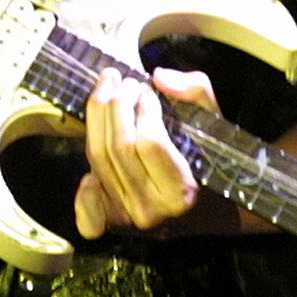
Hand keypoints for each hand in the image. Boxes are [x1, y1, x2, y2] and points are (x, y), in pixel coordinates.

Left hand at [75, 67, 232, 237]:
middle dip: (118, 105)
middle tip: (127, 82)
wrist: (205, 209)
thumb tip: (160, 77)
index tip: (149, 91)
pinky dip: (83, 187)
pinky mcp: (109, 220)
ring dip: (97, 117)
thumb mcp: (214, 125)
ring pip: (97, 158)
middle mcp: (150, 209)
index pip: (150, 144)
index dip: (145, 110)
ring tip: (108, 89)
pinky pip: (86, 210)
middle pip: (118, 147)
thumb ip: (197, 94)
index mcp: (179, 192)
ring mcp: (126, 217)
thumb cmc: (209, 161)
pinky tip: (94, 150)